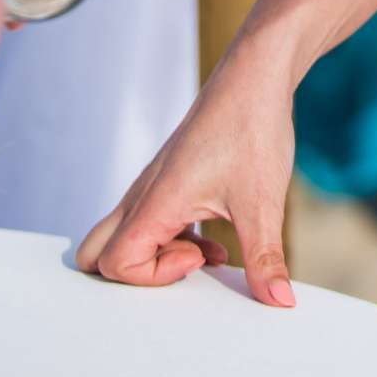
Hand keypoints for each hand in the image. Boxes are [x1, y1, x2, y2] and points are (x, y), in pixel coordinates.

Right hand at [77, 44, 297, 304]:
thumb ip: (266, 259)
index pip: (114, 262)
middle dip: (131, 276)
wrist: (257, 74)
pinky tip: (218, 240)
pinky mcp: (171, 178)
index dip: (153, 276)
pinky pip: (149, 220)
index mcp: (156, 200)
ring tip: (210, 255)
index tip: (200, 257)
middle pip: (96, 251)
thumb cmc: (252, 127)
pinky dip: (172, 240)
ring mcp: (154, 184)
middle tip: (184, 267)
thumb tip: (280, 303)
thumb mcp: (263, 202)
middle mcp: (145, 193)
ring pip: (124, 234)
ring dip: (158, 256)